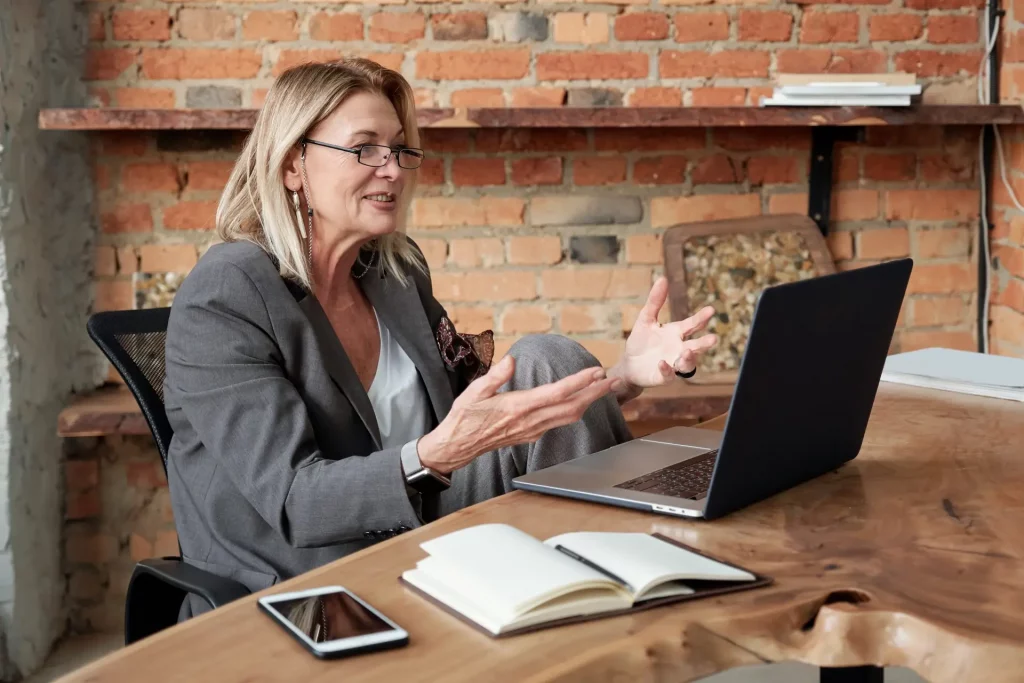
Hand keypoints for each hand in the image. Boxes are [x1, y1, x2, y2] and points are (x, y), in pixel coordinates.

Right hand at [417, 355, 618, 473]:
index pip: (556, 393)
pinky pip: (559, 422)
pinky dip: (575, 410)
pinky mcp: (531, 434)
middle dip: (595, 394)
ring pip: (568, 417)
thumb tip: (511, 360)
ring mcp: (532, 430)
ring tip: (603, 389)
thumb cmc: (464, 417)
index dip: (579, 382)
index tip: (596, 372)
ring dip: (589, 402)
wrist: (457, 446)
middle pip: (571, 407)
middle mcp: (529, 420)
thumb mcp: (473, 392)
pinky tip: (580, 402)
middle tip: (613, 380)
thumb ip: (494, 376)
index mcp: (517, 406)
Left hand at [608, 277, 717, 397]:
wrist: (628, 365)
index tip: (711, 310)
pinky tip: (662, 363)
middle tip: (713, 339)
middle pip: (696, 346)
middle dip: (704, 343)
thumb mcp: (646, 319)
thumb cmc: (640, 342)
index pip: (692, 325)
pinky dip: (667, 369)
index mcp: (676, 333)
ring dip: (689, 358)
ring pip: (687, 363)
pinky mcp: (663, 376)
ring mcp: (673, 363)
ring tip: (688, 351)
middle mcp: (679, 349)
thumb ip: (655, 301)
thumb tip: (663, 278)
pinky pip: (669, 375)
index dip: (701, 318)